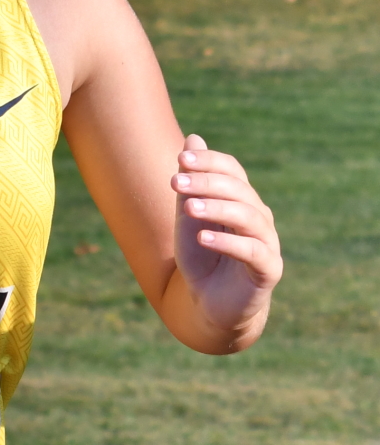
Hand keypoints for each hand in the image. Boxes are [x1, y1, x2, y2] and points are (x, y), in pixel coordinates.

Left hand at [171, 135, 282, 339]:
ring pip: (247, 216)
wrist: (209, 306)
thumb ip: (191, 183)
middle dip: (205, 183)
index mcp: (242, 200)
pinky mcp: (269, 270)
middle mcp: (259, 216)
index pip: (232, 170)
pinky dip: (228, 242)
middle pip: (238, 190)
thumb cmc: (201, 260)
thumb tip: (192, 138)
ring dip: (216, 208)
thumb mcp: (189, 220)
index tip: (180, 160)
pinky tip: (203, 238)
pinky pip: (252, 251)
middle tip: (175, 182)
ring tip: (188, 208)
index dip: (209, 162)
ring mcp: (267, 242)